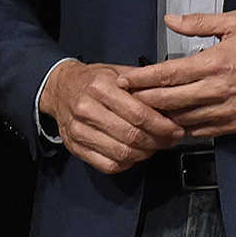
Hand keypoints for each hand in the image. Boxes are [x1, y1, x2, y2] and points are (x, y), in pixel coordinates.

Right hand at [43, 59, 182, 173]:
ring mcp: (78, 131)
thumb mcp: (117, 71)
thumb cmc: (92, 80)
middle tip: (170, 140)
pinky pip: (107, 165)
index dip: (162, 126)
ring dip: (144, 154)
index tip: (175, 129)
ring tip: (155, 147)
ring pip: (121, 153)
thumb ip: (143, 84)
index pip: (138, 113)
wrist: (60, 88)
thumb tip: (172, 99)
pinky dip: (126, 164)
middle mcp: (86, 109)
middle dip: (158, 141)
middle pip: (131, 135)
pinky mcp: (75, 147)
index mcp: (100, 87)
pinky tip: (134, 155)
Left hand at [128, 14, 235, 136]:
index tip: (123, 80)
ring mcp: (224, 110)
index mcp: (214, 63)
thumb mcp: (235, 24)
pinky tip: (168, 126)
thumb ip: (199, 22)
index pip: (168, 74)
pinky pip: (200, 132)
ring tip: (139, 115)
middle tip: (122, 101)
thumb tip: (170, 20)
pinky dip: (181, 130)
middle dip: (142, 101)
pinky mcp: (233, 125)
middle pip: (169, 100)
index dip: (142, 79)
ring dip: (158, 118)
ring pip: (181, 119)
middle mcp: (216, 89)